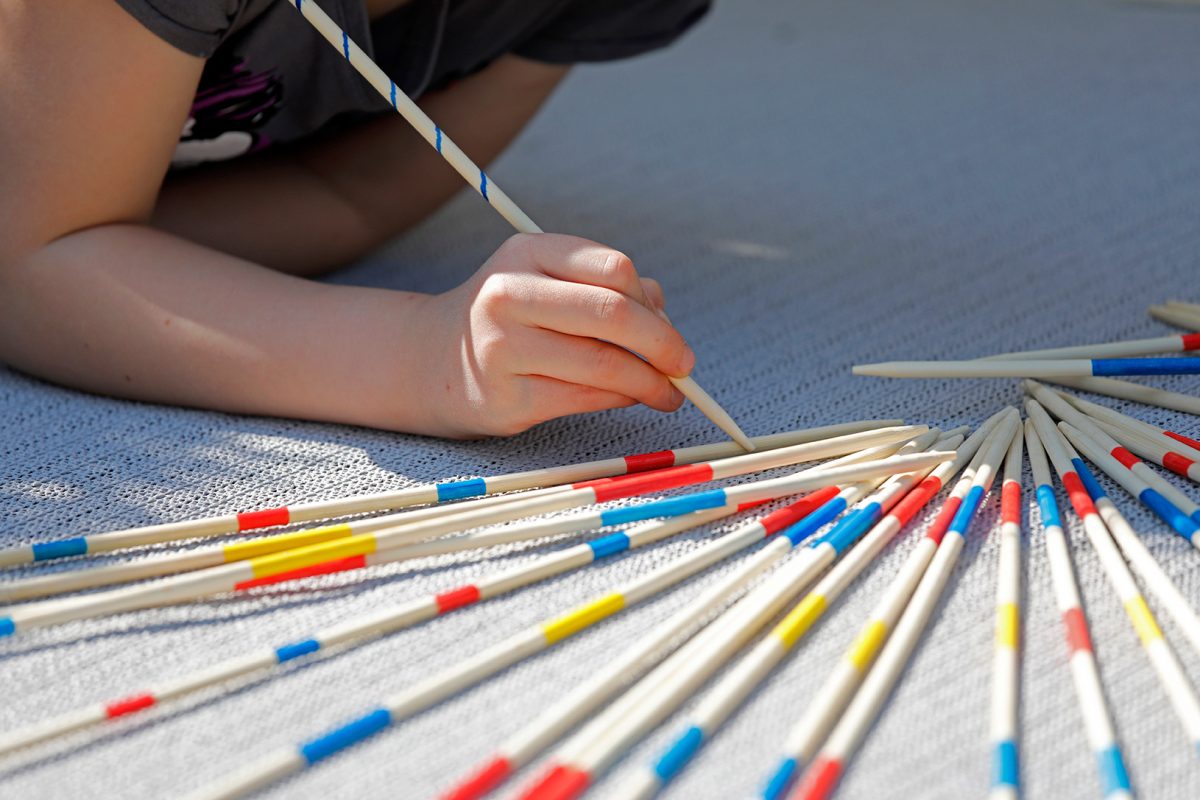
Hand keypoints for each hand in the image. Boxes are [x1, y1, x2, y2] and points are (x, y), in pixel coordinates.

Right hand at [418, 233, 694, 436]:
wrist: (433, 359)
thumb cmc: (511, 317)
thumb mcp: (546, 282)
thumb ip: (606, 290)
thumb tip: (665, 318)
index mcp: (527, 252)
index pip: (613, 269)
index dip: (653, 303)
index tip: (669, 327)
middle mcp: (509, 295)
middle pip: (614, 314)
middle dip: (663, 344)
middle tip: (685, 366)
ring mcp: (504, 348)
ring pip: (604, 364)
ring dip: (650, 382)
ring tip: (668, 392)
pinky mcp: (507, 398)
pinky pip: (585, 398)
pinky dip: (621, 399)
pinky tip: (630, 398)